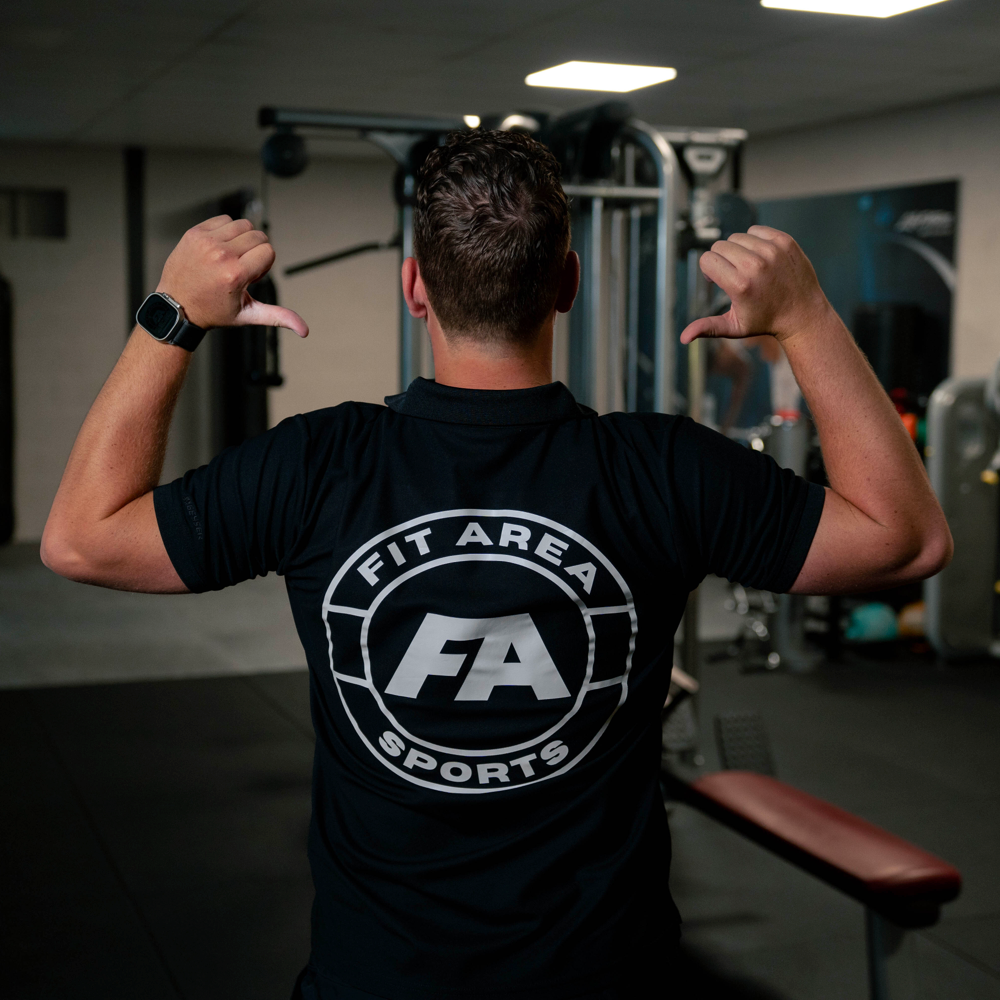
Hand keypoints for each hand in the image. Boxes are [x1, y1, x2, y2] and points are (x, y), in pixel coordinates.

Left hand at [156, 215, 307, 335]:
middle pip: (258, 236)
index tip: (250, 277)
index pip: (269, 251)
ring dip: (242, 239)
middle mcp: (221, 255)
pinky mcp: (195, 232)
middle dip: (255, 251)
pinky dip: (225, 231)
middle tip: (240, 268)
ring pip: (242, 224)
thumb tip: (304, 330)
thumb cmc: (212, 311)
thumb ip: (277, 317)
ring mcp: (206, 241)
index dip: (264, 264)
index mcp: (235, 275)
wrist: (176, 306)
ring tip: (229, 257)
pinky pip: (223, 220)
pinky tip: (218, 248)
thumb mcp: (247, 315)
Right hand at [679, 226, 828, 344]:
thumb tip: (683, 339)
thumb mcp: (734, 327)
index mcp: (739, 286)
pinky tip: (762, 258)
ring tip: (749, 267)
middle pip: (719, 246)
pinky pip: (756, 231)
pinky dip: (754, 241)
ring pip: (737, 237)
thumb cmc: (765, 321)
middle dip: (722, 260)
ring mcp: (772, 251)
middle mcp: (755, 265)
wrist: (803, 313)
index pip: (707, 260)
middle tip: (735, 275)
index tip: (721, 282)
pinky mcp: (784, 242)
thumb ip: (707, 327)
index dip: (710, 271)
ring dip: (738, 250)